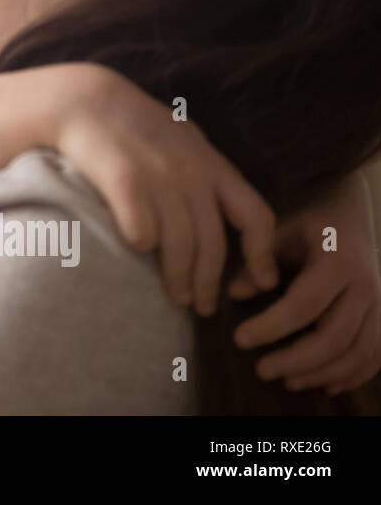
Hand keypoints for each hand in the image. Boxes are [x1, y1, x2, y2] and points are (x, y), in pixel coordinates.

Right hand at [54, 64, 278, 315]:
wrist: (83, 101)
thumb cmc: (131, 124)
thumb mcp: (182, 139)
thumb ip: (203, 172)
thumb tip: (225, 212)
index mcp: (212, 164)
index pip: (257, 217)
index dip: (264, 256)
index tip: (261, 283)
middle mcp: (192, 173)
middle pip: (214, 244)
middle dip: (209, 283)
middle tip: (201, 307)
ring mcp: (159, 177)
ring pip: (180, 246)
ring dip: (178, 279)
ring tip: (173, 297)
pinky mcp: (124, 182)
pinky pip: (141, 232)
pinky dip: (141, 247)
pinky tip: (136, 253)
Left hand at [225, 171, 380, 394]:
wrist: (351, 214)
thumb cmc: (309, 223)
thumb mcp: (279, 229)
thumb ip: (258, 258)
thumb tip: (234, 294)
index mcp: (337, 262)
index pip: (303, 305)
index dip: (271, 326)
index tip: (239, 338)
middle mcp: (366, 287)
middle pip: (335, 337)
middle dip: (297, 360)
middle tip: (261, 369)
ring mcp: (380, 304)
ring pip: (359, 352)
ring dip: (322, 373)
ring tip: (287, 381)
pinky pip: (376, 354)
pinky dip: (355, 375)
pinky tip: (327, 385)